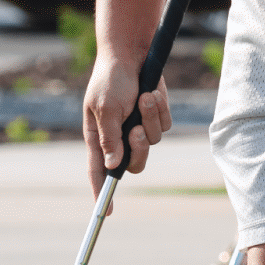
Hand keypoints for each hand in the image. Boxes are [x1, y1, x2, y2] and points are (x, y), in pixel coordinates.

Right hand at [84, 52, 172, 200]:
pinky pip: (165, 125)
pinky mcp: (155, 115)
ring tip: (143, 97)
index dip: (101, 192)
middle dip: (139, 149)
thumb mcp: (106, 108)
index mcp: (99, 136)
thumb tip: (112, 166)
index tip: (106, 212)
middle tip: (136, 130)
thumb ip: (110, 138)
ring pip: (153, 141)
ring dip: (150, 119)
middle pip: (135, 163)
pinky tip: (152, 92)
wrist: (133, 52)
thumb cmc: (112, 78)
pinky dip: (160, 110)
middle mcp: (119, 135)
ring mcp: (138, 125)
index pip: (99, 171)